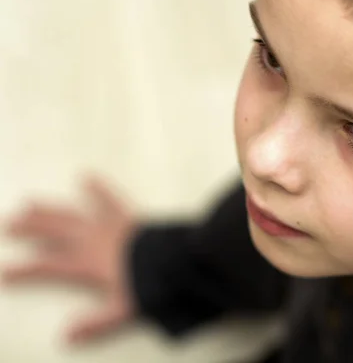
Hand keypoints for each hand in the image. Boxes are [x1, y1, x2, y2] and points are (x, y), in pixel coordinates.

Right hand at [3, 177, 136, 343]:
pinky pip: (111, 199)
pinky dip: (100, 188)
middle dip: (30, 229)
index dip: (24, 269)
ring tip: (29, 201)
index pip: (48, 266)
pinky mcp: (127, 216)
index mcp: (88, 265)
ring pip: (72, 214)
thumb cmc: (151, 285)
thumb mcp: (123, 309)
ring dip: (50, 209)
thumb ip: (95, 322)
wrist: (177, 261)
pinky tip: (86, 175)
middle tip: (9, 223)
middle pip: (54, 233)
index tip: (4, 271)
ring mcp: (108, 225)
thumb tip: (66, 336)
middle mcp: (92, 241)